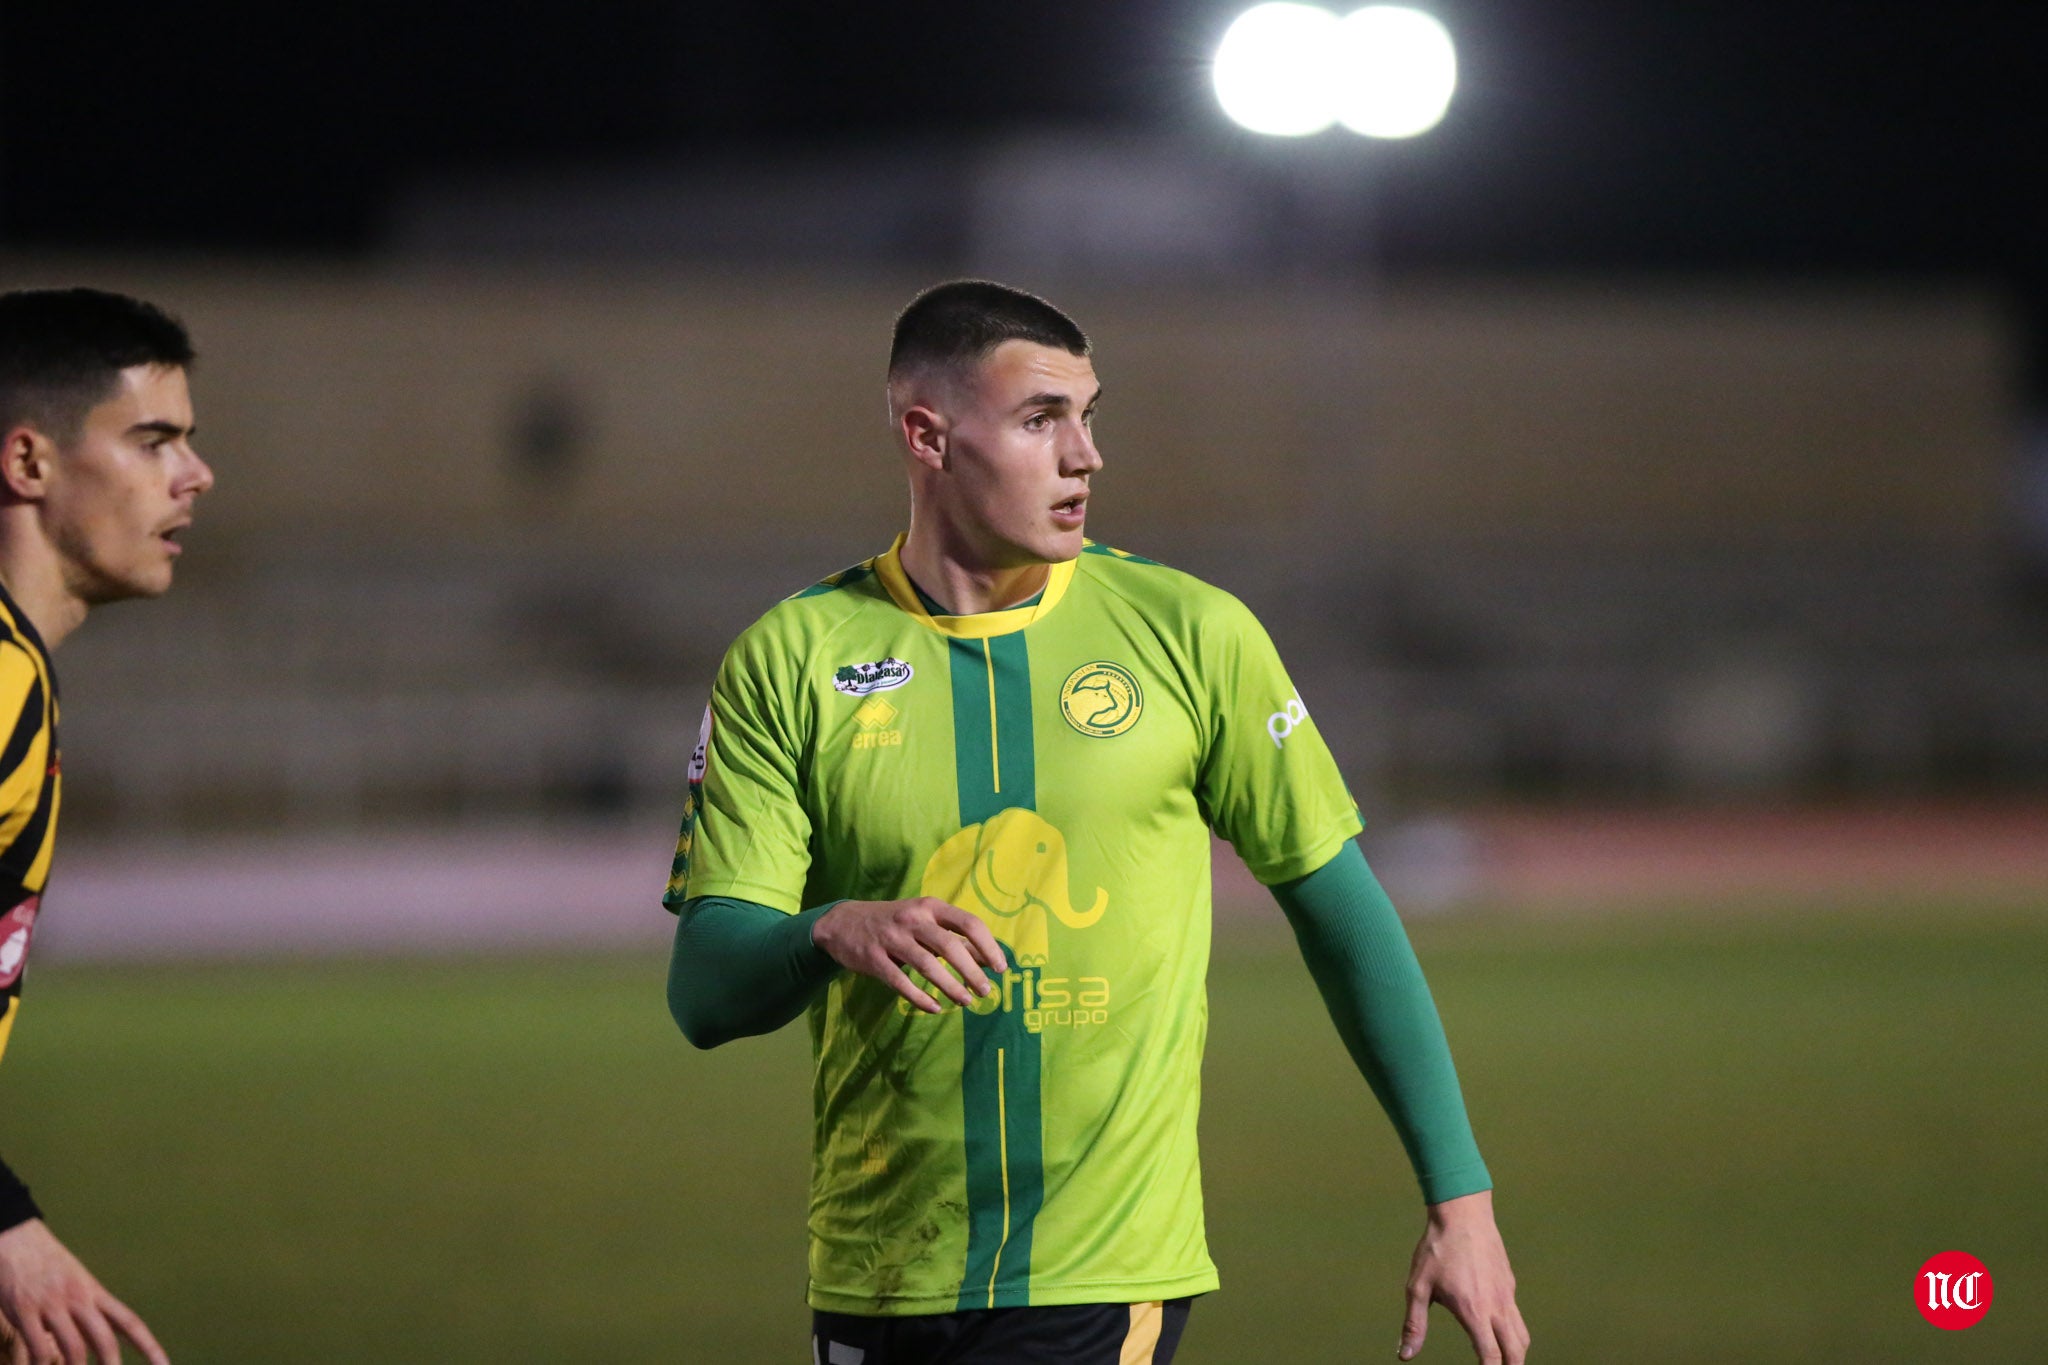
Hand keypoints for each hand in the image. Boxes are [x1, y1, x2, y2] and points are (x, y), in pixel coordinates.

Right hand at [0, 1219, 166, 1364]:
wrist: (18, 1238)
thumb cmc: (49, 1265)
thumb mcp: (77, 1284)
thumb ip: (89, 1313)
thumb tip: (101, 1344)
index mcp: (95, 1293)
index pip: (129, 1322)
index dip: (149, 1346)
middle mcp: (79, 1299)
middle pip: (104, 1338)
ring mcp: (52, 1305)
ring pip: (73, 1347)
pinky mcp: (24, 1310)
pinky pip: (35, 1347)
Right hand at [811, 898, 1007, 1012]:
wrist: (842, 922)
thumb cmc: (895, 923)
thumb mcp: (925, 921)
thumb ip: (954, 937)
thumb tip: (988, 958)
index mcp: (930, 907)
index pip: (968, 923)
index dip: (988, 946)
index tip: (1000, 968)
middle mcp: (912, 919)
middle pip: (950, 946)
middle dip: (971, 972)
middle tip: (985, 992)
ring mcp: (891, 938)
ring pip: (927, 965)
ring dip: (950, 986)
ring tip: (966, 1002)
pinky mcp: (874, 959)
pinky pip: (900, 982)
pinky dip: (920, 997)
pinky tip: (935, 1008)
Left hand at [1398, 1190, 1526, 1363]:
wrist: (1462, 1213)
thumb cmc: (1437, 1249)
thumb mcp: (1418, 1287)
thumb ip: (1414, 1324)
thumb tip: (1405, 1354)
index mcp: (1474, 1311)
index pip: (1490, 1356)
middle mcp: (1496, 1306)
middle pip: (1516, 1350)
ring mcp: (1507, 1293)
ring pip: (1522, 1334)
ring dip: (1516, 1352)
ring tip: (1505, 1362)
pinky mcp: (1509, 1282)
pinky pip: (1517, 1314)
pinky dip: (1513, 1330)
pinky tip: (1499, 1330)